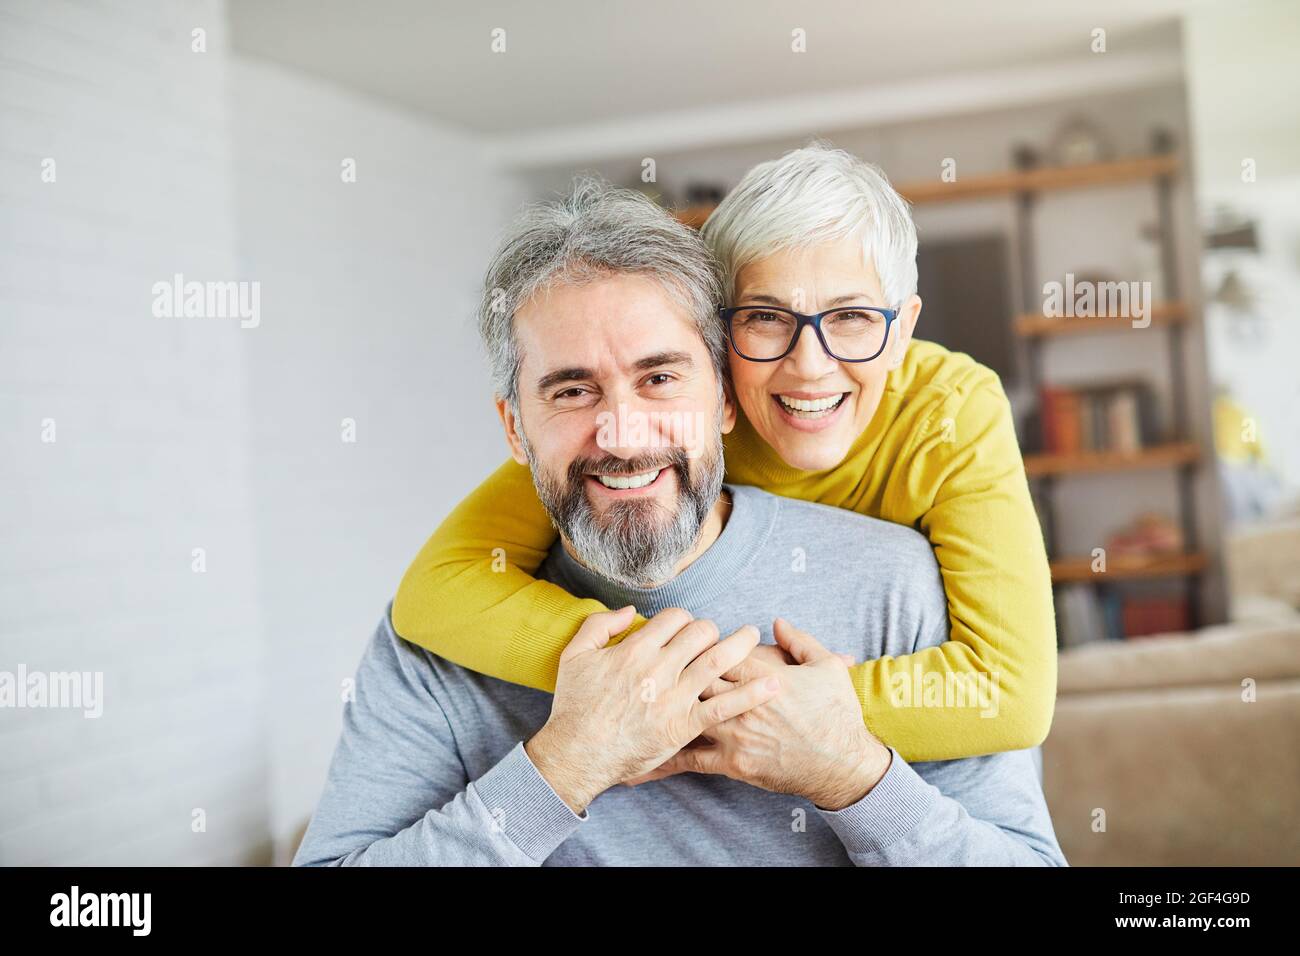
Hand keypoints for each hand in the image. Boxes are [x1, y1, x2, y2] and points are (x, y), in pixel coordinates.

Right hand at [525, 606, 782, 812]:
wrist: (577, 753)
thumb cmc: (574, 705)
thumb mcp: (575, 655)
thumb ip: (600, 625)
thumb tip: (631, 611)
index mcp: (635, 649)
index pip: (675, 618)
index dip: (684, 619)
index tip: (685, 628)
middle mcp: (659, 668)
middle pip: (701, 633)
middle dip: (712, 629)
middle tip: (716, 635)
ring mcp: (674, 697)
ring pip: (718, 660)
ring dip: (742, 644)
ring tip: (754, 637)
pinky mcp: (684, 725)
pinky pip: (725, 706)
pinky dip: (751, 693)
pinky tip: (772, 684)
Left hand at [626, 618, 889, 810]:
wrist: (841, 764)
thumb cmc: (835, 714)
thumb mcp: (825, 667)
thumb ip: (798, 641)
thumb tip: (776, 622)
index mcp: (760, 673)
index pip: (716, 649)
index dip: (694, 641)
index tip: (677, 636)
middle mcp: (740, 701)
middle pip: (692, 676)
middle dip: (667, 669)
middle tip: (644, 663)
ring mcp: (733, 733)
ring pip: (685, 713)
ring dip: (655, 708)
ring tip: (621, 703)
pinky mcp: (732, 762)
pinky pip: (690, 760)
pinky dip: (662, 759)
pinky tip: (637, 760)